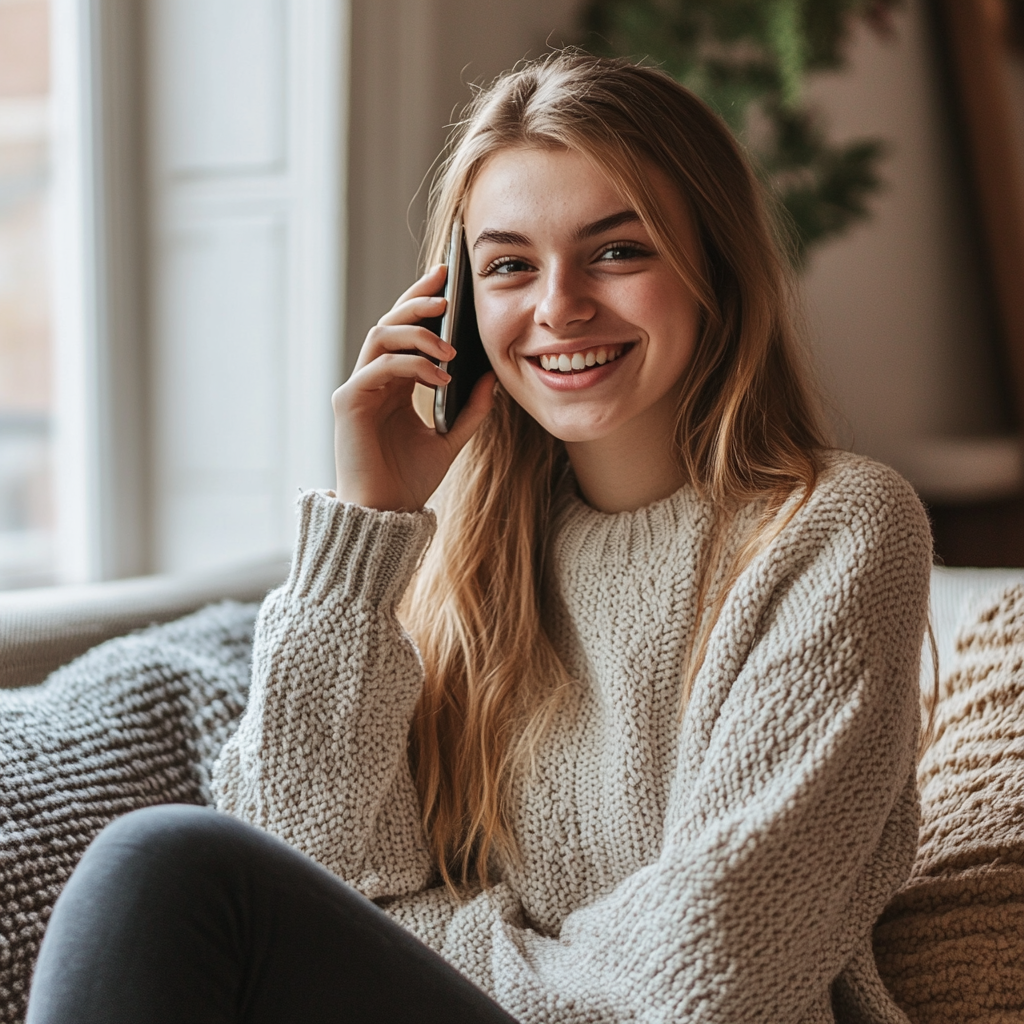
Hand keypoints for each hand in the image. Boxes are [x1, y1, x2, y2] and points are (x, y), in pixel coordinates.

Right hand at [332, 264, 496, 510]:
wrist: (386, 514)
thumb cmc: (410, 479)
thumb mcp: (451, 438)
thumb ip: (471, 408)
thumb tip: (493, 376)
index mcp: (394, 383)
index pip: (405, 330)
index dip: (423, 302)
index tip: (448, 278)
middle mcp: (373, 379)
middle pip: (390, 322)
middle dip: (418, 301)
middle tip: (446, 289)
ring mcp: (358, 388)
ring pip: (380, 336)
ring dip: (418, 333)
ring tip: (451, 347)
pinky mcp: (350, 402)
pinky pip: (381, 367)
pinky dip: (412, 365)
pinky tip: (442, 377)